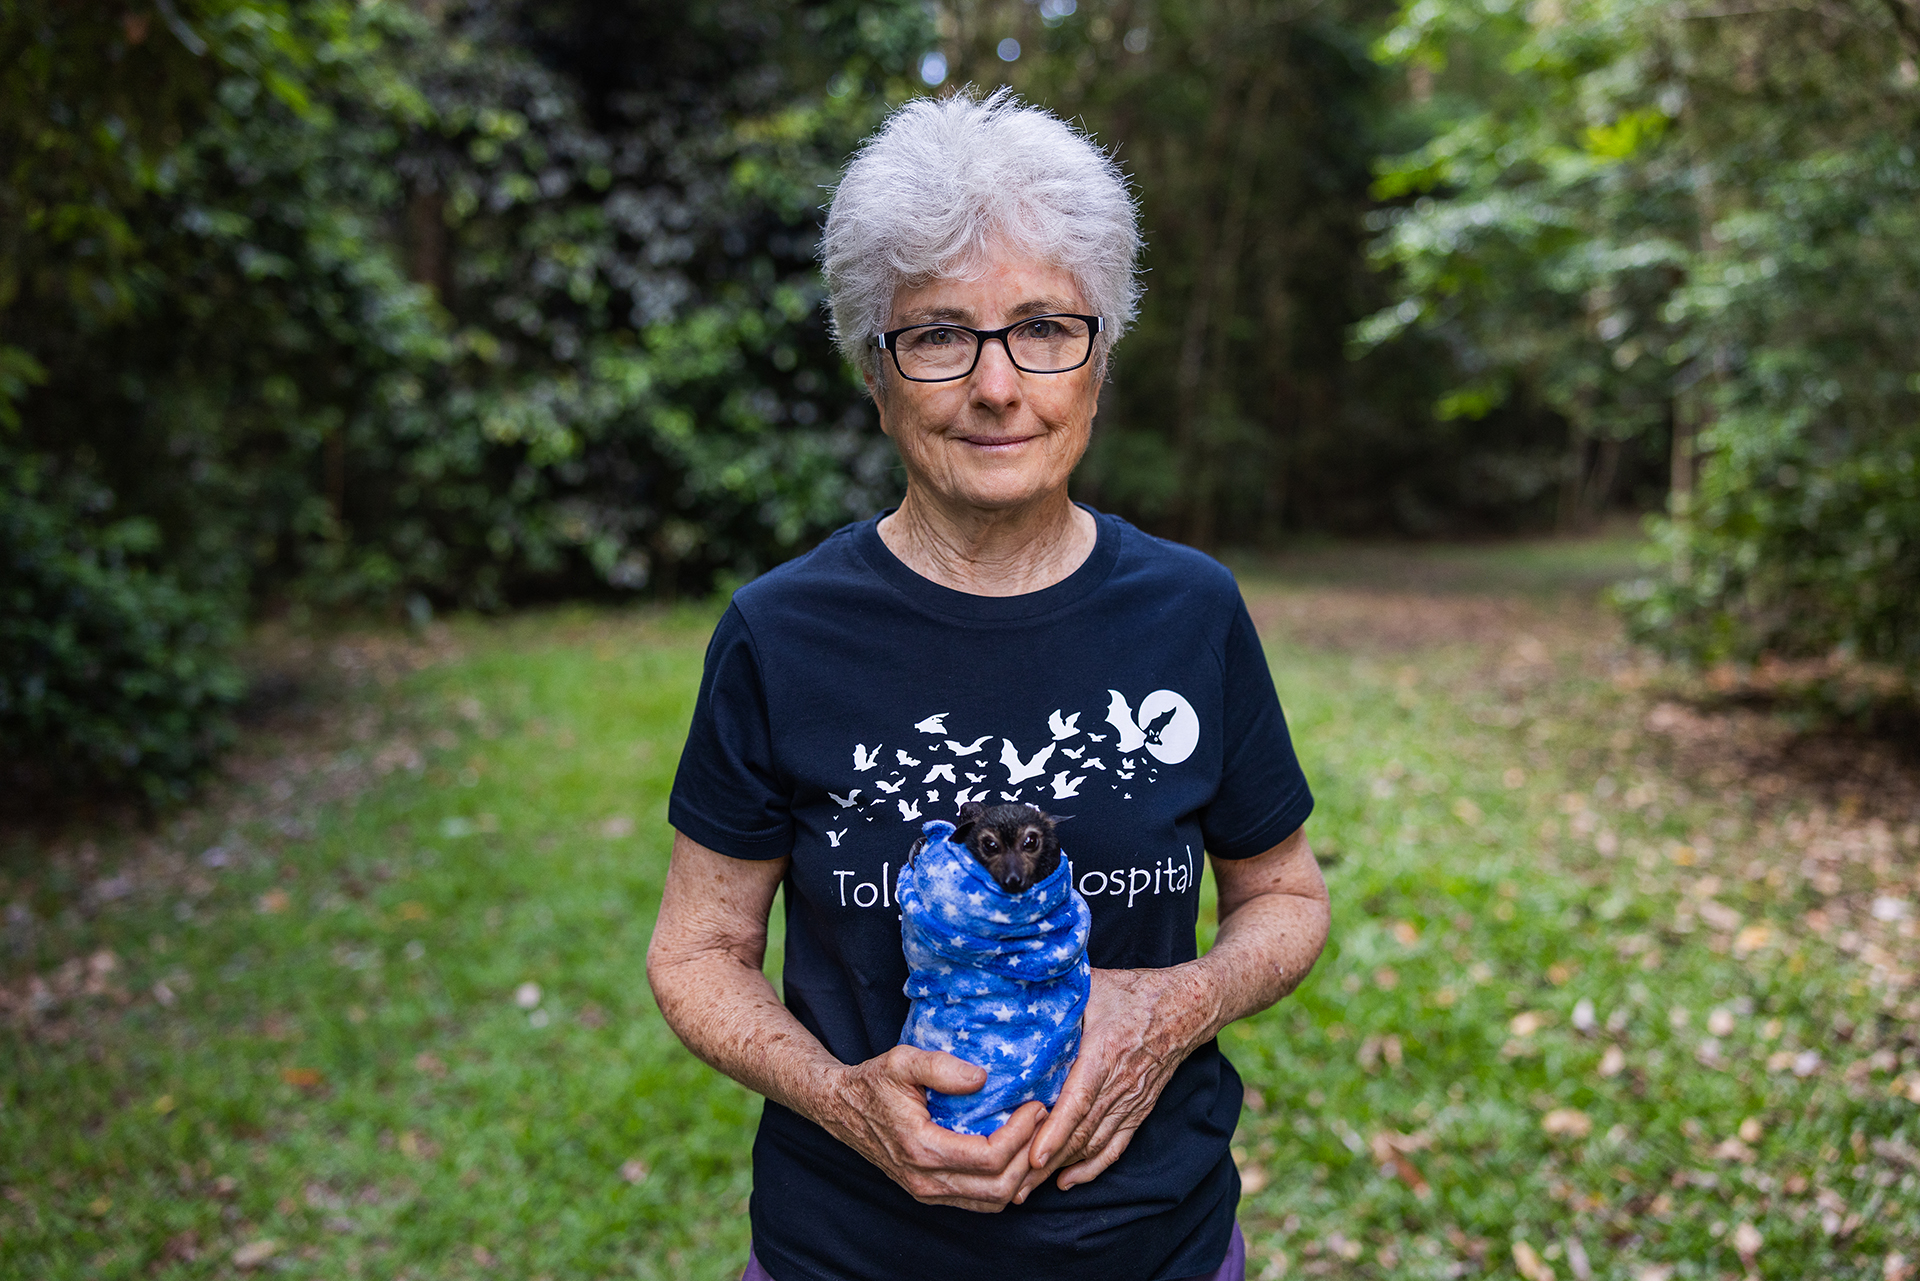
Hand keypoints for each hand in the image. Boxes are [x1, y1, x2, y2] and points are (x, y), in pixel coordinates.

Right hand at [820, 1045, 1047, 1212]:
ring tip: (1032, 1137)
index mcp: (922, 1148)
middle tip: (1042, 1121)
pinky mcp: (930, 1192)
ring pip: (993, 1203)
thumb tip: (983, 1079)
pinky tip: (1013, 1154)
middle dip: (1029, 1156)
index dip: (1021, 1135)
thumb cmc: (873, 1082)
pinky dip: (1004, 1184)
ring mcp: (928, 1191)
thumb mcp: (903, 1061)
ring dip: (1021, 1174)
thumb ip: (941, 1066)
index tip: (1035, 1106)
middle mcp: (926, 1180)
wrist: (841, 1108)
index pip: (990, 1158)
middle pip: (999, 1189)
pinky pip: (979, 1202)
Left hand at [1016, 966, 1213, 1201]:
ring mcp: (1132, 1100)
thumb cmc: (1134, 992)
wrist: (1187, 1007)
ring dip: (1062, 1168)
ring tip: (1027, 1188)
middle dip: (1046, 1163)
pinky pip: (1116, 1146)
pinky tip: (1067, 1181)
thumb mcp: (1093, 986)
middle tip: (1011, 1185)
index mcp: (1105, 1052)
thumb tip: (1014, 993)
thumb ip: (1057, 996)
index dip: (1055, 1131)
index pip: (1078, 1100)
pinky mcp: (1140, 1109)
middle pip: (1082, 1132)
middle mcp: (1121, 1084)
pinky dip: (1092, 1167)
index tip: (1033, 1156)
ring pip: (1095, 1144)